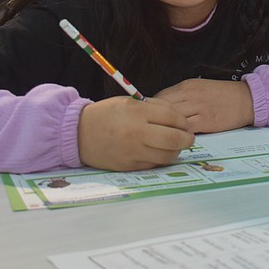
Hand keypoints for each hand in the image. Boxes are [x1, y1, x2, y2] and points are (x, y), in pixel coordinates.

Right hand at [77, 97, 194, 170]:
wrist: (78, 133)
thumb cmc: (107, 115)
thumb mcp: (130, 102)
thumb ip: (155, 108)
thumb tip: (180, 118)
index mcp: (138, 113)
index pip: (173, 118)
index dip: (184, 122)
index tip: (186, 124)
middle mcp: (137, 133)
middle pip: (175, 139)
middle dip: (187, 139)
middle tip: (189, 138)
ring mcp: (133, 152)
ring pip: (167, 156)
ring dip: (176, 151)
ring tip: (174, 146)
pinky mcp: (129, 166)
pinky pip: (154, 164)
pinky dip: (160, 159)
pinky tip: (158, 152)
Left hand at [154, 78, 254, 133]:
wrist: (247, 99)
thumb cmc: (223, 96)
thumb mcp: (199, 88)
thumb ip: (182, 96)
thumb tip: (162, 109)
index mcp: (187, 86)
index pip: (159, 97)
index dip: (151, 110)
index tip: (148, 120)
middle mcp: (190, 94)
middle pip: (161, 108)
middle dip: (154, 120)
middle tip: (150, 131)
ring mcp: (198, 107)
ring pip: (171, 119)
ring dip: (165, 129)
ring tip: (161, 138)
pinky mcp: (206, 120)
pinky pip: (185, 129)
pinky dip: (178, 135)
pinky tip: (177, 140)